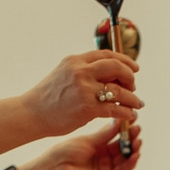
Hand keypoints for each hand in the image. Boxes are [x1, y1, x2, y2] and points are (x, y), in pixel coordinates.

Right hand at [25, 50, 141, 138]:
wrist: (32, 113)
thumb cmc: (48, 98)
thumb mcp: (64, 74)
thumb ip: (83, 71)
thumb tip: (107, 74)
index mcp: (75, 61)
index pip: (106, 55)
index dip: (124, 61)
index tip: (134, 68)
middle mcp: (81, 72)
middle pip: (116, 67)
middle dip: (130, 76)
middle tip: (133, 86)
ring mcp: (84, 90)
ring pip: (119, 90)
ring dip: (132, 97)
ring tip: (137, 103)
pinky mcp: (88, 108)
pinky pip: (115, 109)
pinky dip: (126, 112)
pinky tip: (130, 115)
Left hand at [25, 122, 142, 169]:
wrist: (56, 169)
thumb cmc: (66, 152)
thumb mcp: (89, 140)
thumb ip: (105, 133)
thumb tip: (118, 121)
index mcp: (99, 145)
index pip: (117, 136)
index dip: (125, 129)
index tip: (132, 119)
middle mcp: (104, 156)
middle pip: (123, 147)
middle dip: (132, 138)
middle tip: (137, 129)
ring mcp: (106, 167)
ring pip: (125, 159)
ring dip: (134, 150)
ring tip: (138, 141)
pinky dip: (130, 163)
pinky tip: (135, 155)